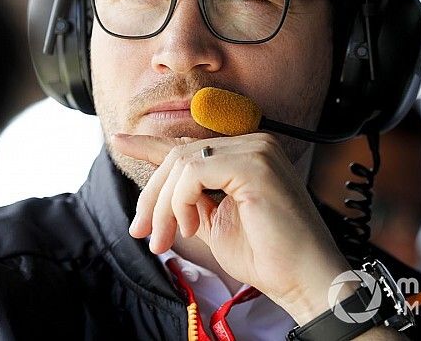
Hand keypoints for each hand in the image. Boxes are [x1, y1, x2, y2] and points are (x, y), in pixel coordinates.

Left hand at [112, 132, 352, 323]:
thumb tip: (157, 191)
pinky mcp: (254, 163)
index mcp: (245, 154)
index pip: (188, 146)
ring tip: (168, 239)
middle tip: (141, 234)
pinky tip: (194, 228)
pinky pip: (194, 172)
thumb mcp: (214, 221)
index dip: (149, 144)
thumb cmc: (265, 256)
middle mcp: (253, 143)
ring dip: (164, 206)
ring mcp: (256, 149)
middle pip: (178, 154)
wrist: (302, 279)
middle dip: (151, 197)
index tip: (118, 141)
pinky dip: (182, 202)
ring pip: (181, 162)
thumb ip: (190, 198)